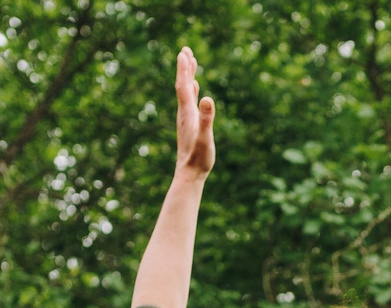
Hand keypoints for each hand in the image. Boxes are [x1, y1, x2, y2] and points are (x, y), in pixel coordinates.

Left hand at [173, 47, 214, 182]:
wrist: (189, 175)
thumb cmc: (199, 159)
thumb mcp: (206, 138)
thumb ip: (207, 118)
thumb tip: (207, 98)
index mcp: (188, 114)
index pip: (184, 86)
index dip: (184, 69)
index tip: (184, 52)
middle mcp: (184, 113)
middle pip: (183, 85)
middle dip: (185, 68)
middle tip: (186, 50)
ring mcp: (186, 119)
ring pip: (185, 92)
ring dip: (188, 76)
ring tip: (190, 63)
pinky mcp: (190, 125)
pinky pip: (189, 102)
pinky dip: (191, 91)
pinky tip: (194, 88)